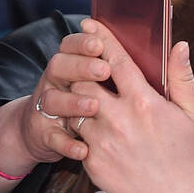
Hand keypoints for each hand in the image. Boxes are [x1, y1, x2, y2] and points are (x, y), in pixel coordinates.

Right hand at [0, 31, 108, 192]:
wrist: (42, 132)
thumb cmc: (82, 103)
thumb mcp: (94, 82)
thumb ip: (115, 67)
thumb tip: (151, 53)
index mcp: (69, 67)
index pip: (70, 47)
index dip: (81, 43)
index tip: (99, 43)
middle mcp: (54, 83)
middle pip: (59, 67)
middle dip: (81, 66)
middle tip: (103, 70)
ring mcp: (46, 109)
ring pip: (53, 100)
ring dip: (72, 102)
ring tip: (93, 105)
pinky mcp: (44, 135)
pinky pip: (53, 138)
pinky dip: (67, 144)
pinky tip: (83, 149)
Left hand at [69, 18, 193, 192]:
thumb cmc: (190, 157)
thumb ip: (182, 78)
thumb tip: (180, 46)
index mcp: (145, 103)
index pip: (116, 61)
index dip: (102, 39)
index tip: (90, 24)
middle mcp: (119, 119)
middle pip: (85, 80)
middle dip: (84, 72)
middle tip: (90, 72)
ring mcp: (101, 142)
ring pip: (74, 108)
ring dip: (78, 101)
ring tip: (91, 103)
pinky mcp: (91, 162)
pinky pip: (75, 137)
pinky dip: (80, 129)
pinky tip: (95, 132)